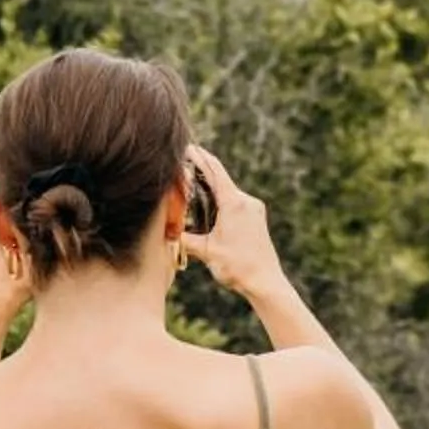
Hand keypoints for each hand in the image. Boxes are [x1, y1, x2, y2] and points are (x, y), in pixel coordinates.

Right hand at [181, 147, 287, 301]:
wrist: (266, 282)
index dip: (199, 156)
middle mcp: (246, 201)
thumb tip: (162, 231)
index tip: (186, 146)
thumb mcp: (206, 252)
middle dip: (201, 169)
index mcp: (234, 203)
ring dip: (210, 185)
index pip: (214, 171)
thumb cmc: (238, 267)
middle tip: (182, 160)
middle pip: (220, 178)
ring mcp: (253, 209)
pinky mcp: (255, 217)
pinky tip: (208, 203)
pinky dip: (219, 198)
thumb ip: (183, 239)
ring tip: (191, 179)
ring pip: (227, 190)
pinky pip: (234, 201)